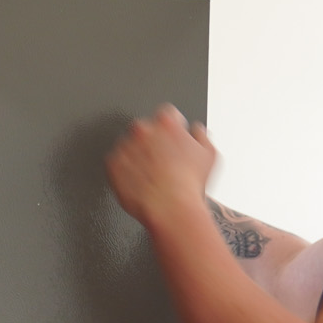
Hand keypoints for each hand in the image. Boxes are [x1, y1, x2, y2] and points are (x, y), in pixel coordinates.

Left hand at [104, 105, 217, 226]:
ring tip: (151, 175)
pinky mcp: (112, 164)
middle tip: (161, 161)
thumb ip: (201, 135)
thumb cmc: (189, 184)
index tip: (171, 139)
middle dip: (152, 141)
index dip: (172, 128)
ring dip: (137, 155)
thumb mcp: (210, 154)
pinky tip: (140, 181)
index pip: (166, 114)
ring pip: (130, 146)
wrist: (170, 208)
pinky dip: (126, 170)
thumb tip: (196, 130)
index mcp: (166, 123)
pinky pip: (117, 163)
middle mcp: (142, 130)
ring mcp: (125, 146)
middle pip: (145, 129)